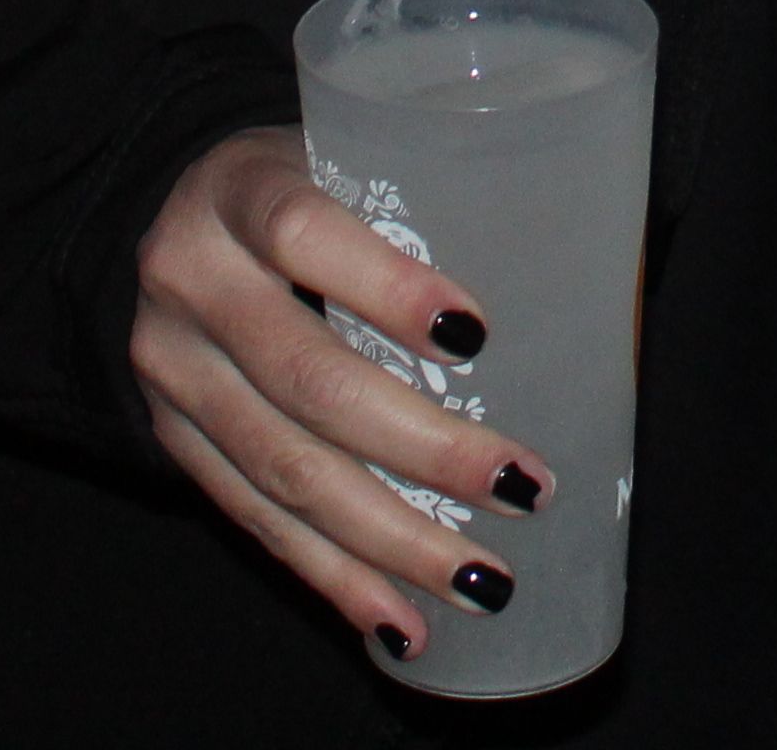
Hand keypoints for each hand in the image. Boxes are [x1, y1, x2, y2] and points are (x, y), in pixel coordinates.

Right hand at [131, 125, 556, 659]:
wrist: (178, 219)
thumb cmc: (313, 186)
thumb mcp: (353, 157)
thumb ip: (440, 204)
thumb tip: (603, 278)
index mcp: (237, 191)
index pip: (304, 234)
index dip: (386, 287)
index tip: (477, 337)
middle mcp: (188, 280)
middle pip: (305, 378)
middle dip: (421, 448)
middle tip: (522, 488)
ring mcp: (172, 370)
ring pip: (283, 469)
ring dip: (391, 538)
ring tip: (480, 579)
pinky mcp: (173, 440)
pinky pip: (254, 521)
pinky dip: (333, 578)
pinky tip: (399, 619)